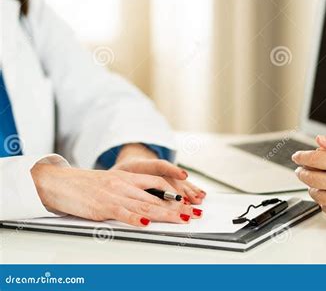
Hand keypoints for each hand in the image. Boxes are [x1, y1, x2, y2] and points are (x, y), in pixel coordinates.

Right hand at [31, 163, 200, 226]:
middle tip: (193, 213)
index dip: (174, 192)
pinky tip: (146, 223)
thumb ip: (128, 191)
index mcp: (127, 177)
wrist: (58, 182)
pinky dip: (135, 218)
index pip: (158, 182)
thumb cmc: (84, 185)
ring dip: (166, 213)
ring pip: (145, 204)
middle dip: (178, 206)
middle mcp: (124, 184)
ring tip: (181, 219)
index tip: (188, 199)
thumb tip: (145, 204)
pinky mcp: (102, 206)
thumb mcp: (111, 183)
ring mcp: (114, 195)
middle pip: (156, 196)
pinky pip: (122, 213)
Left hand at [112, 144, 205, 204]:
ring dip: (190, 192)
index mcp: (140, 165)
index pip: (158, 165)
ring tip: (198, 199)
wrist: (127, 165)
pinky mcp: (169, 180)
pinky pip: (182, 186)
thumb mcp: (116, 177)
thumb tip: (126, 188)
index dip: (172, 170)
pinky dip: (191, 191)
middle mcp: (156, 170)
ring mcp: (164, 174)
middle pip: (172, 179)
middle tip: (191, 200)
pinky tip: (200, 195)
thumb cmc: (123, 172)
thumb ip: (118, 182)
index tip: (183, 175)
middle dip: (183, 190)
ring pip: (179, 183)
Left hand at [292, 134, 325, 220]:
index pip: (313, 159)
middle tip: (301, 169)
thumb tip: (319, 141)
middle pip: (311, 178)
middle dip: (302, 172)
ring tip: (313, 182)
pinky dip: (323, 203)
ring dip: (311, 187)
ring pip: (317, 196)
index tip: (297, 157)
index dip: (301, 157)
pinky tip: (325, 196)